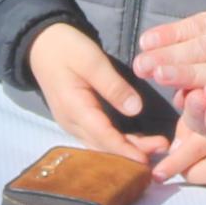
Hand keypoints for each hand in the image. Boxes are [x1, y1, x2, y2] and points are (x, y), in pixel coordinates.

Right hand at [25, 23, 152, 158]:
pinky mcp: (78, 120)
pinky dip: (118, 142)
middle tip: (163, 150)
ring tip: (156, 148)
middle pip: (104, 146)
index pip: (103, 136)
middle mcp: (72, 122)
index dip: (125, 150)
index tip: (146, 159)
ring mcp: (73, 123)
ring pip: (102, 145)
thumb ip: (113, 86)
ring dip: (127, 149)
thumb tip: (136, 110)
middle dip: (132, 152)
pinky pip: (99, 137)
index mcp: (74, 108)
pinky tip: (138, 142)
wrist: (42, 46)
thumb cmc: (66, 49)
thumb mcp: (92, 60)